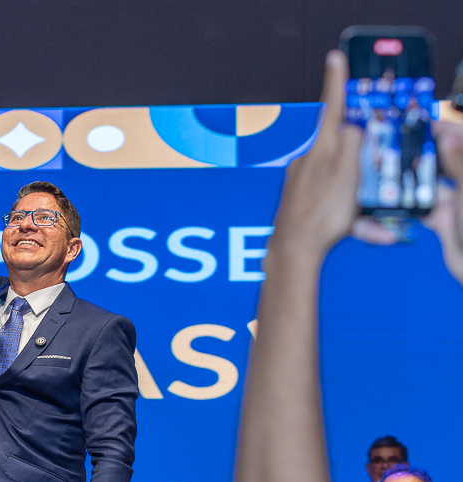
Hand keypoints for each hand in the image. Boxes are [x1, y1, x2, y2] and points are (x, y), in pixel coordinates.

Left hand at [270, 50, 364, 259]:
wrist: (293, 249)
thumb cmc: (322, 214)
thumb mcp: (348, 176)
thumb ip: (353, 146)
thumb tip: (351, 127)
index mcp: (320, 150)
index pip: (331, 108)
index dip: (335, 83)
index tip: (334, 59)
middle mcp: (304, 160)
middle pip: (332, 140)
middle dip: (350, 144)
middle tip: (360, 161)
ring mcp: (297, 179)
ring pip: (330, 169)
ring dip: (346, 182)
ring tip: (354, 205)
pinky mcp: (296, 196)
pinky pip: (323, 190)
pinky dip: (338, 200)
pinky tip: (343, 218)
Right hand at [352, 122, 462, 272]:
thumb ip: (458, 162)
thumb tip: (447, 135)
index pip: (461, 141)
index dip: (448, 127)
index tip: (425, 119)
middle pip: (446, 159)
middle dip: (424, 150)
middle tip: (398, 139)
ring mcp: (456, 201)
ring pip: (431, 181)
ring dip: (412, 176)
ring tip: (389, 163)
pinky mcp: (443, 220)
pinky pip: (423, 205)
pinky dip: (408, 201)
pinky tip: (391, 192)